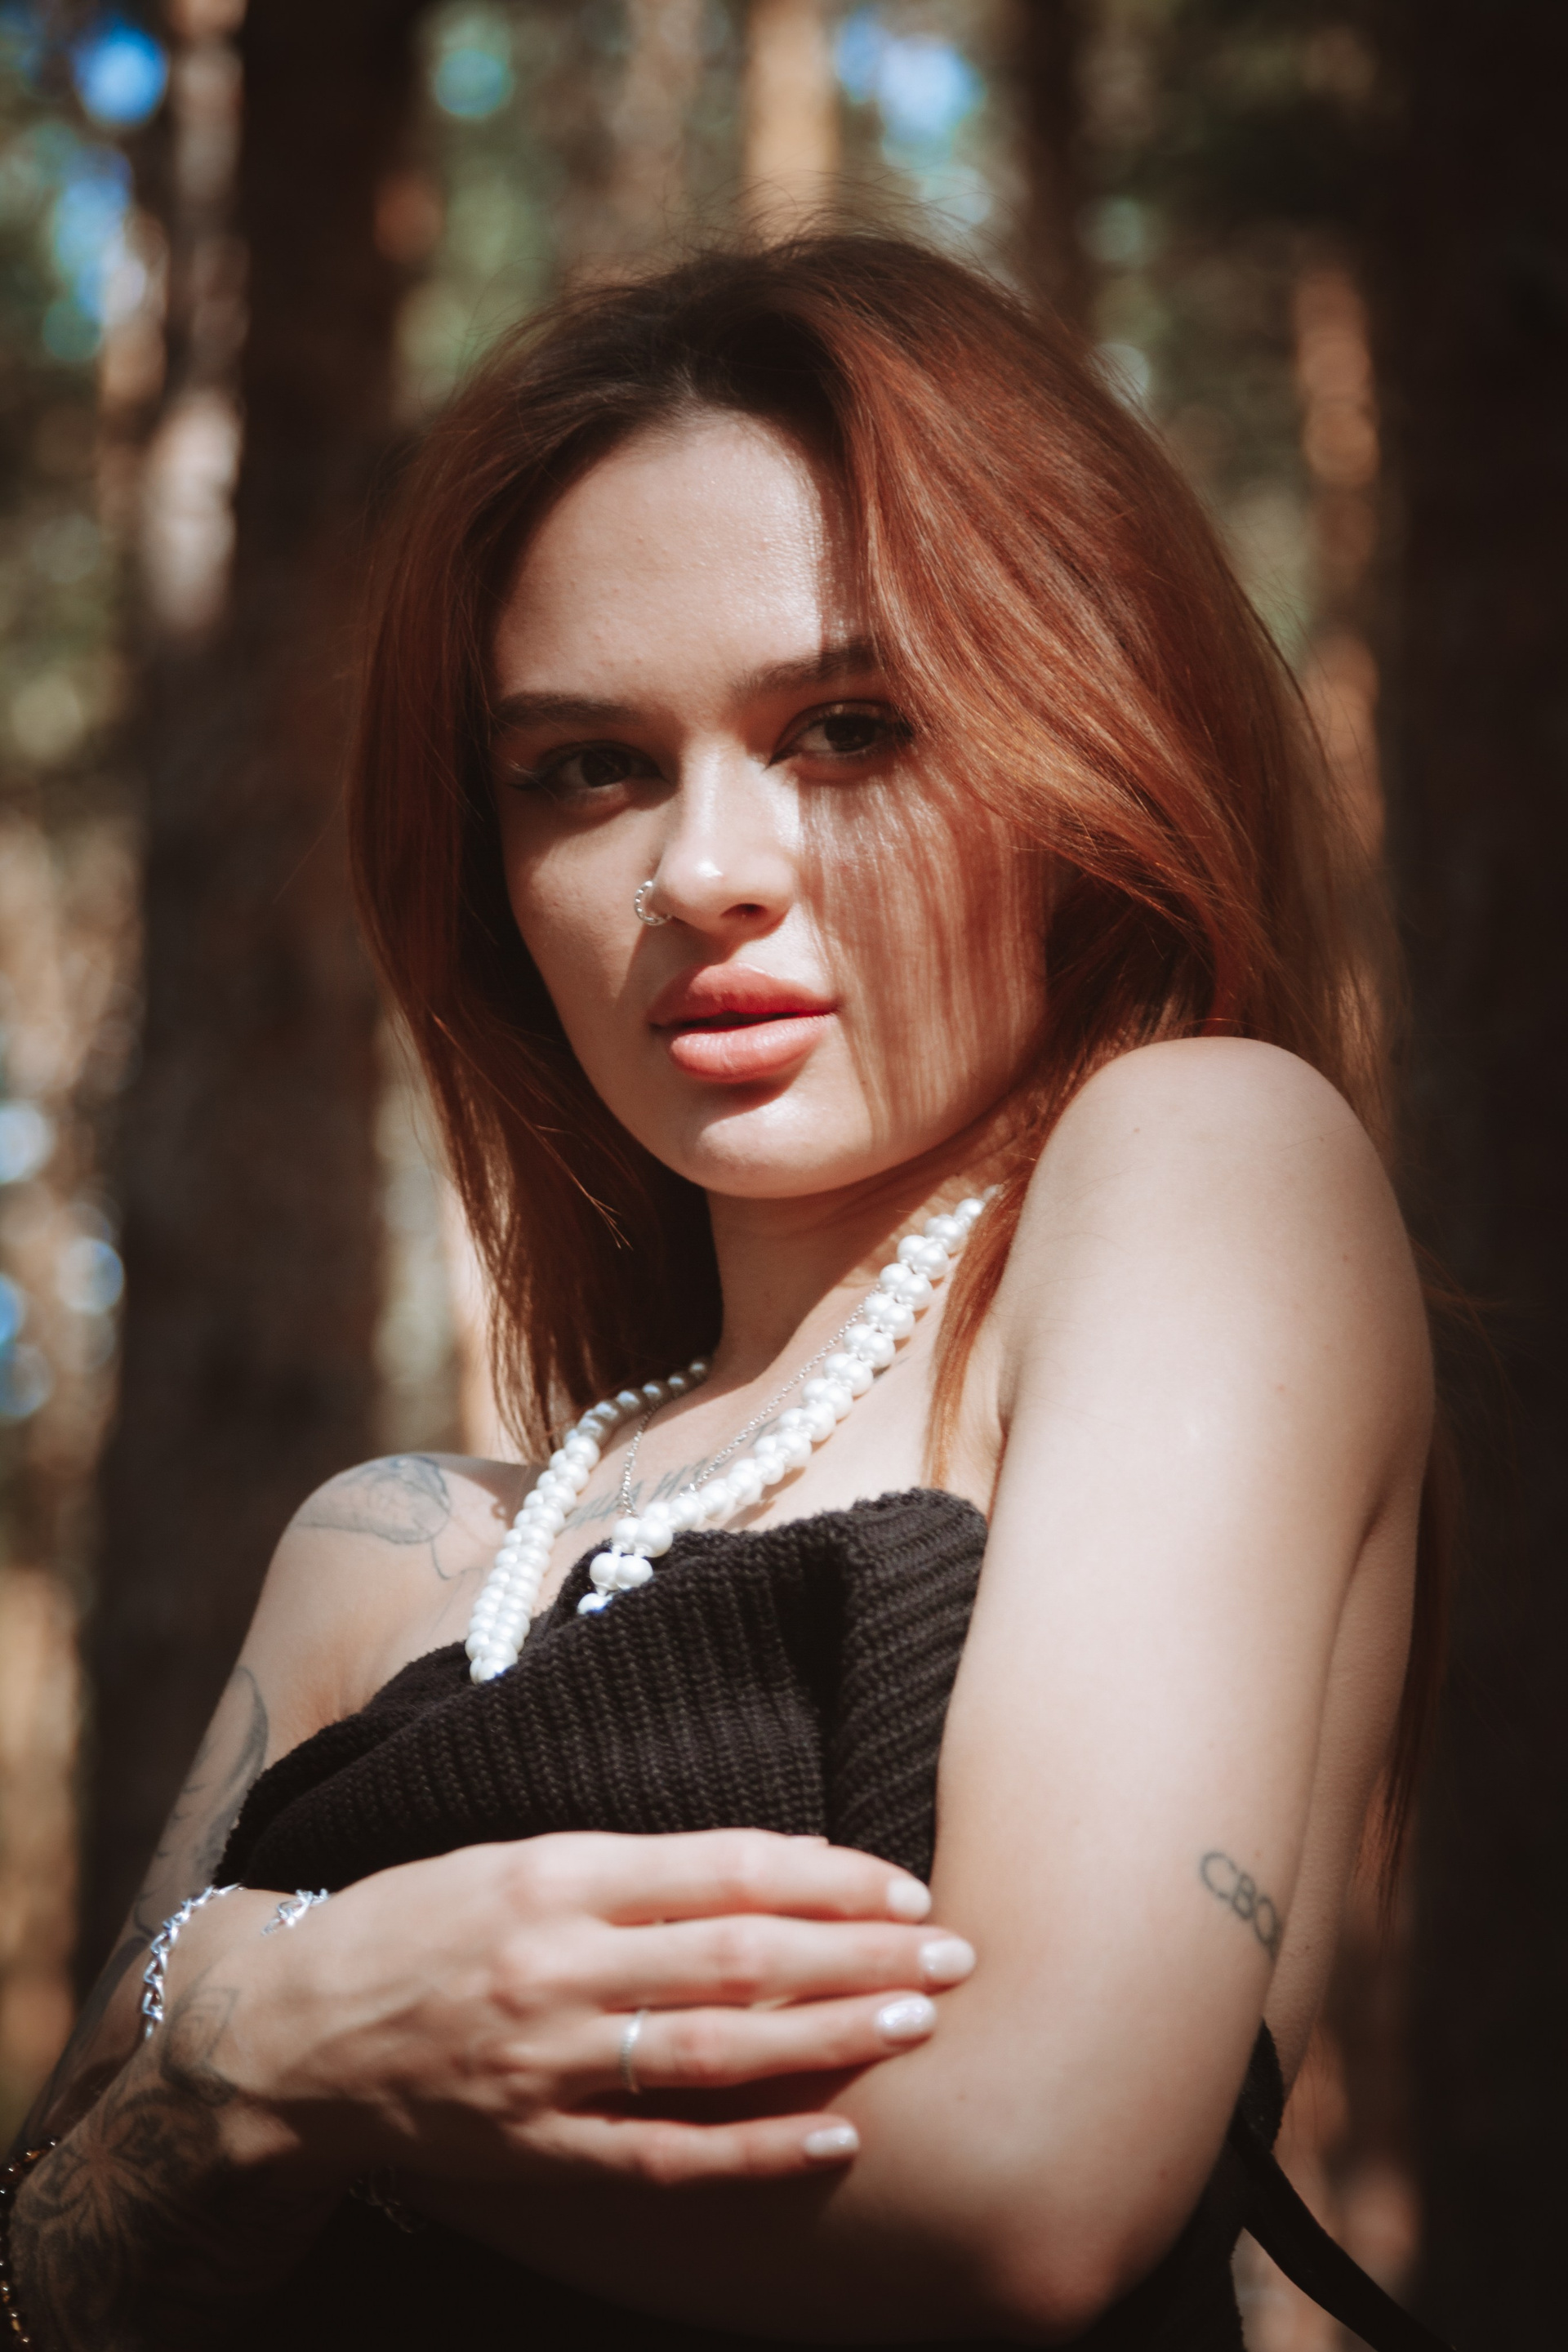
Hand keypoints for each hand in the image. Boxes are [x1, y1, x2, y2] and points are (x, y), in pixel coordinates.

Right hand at [201, 1830, 975, 2191]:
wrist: (279, 2039)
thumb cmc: (407, 1926)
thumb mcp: (506, 1858)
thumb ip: (625, 1866)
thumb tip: (764, 1867)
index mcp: (553, 1874)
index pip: (720, 1867)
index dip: (824, 1875)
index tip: (901, 1881)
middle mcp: (558, 1965)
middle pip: (739, 1955)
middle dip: (858, 1953)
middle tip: (954, 1949)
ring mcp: (547, 2065)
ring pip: (718, 2051)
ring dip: (831, 2037)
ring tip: (921, 2024)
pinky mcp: (536, 2149)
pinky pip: (666, 2157)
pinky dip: (756, 2150)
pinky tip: (835, 2136)